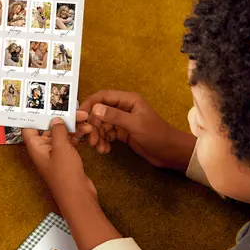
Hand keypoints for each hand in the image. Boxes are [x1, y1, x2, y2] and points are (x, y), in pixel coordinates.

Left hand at [24, 117, 96, 201]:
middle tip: (77, 112)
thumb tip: (55, 119)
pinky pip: (70, 142)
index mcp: (36, 147)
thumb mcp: (61, 148)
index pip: (29, 127)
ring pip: (62, 134)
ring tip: (86, 122)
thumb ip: (57, 130)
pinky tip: (87, 132)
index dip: (34, 115)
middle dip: (62, 119)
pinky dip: (77, 136)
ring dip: (73, 127)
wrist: (78, 196)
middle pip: (49, 128)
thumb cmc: (65, 175)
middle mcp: (43, 149)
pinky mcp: (66, 158)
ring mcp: (55, 154)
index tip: (43, 104)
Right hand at [81, 90, 196, 170]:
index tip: (80, 116)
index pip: (103, 96)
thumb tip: (95, 108)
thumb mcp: (135, 125)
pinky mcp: (123, 133)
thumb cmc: (157, 135)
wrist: (170, 153)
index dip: (90, 104)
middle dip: (93, 126)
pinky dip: (103, 141)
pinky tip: (105, 150)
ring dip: (97, 136)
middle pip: (99, 112)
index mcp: (128, 100)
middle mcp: (123, 108)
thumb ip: (115, 116)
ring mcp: (122, 121)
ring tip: (99, 148)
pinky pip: (107, 134)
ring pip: (102, 125)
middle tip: (91, 140)